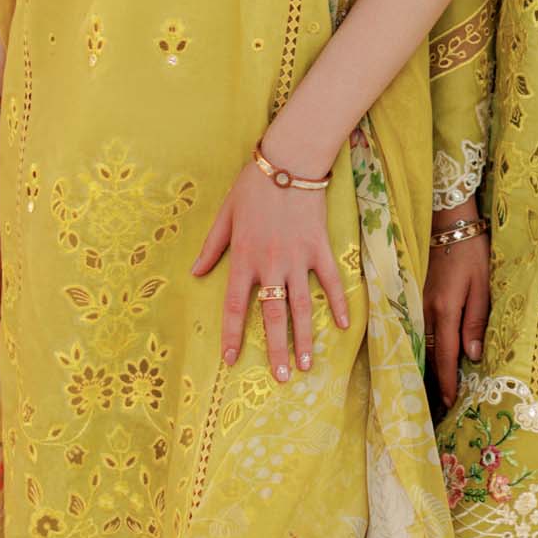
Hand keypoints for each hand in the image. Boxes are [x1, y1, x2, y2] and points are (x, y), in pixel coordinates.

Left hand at [192, 158, 348, 380]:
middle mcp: (270, 264)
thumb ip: (212, 247)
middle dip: (275, 349)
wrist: (289, 161)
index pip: (237, 306)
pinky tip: (342, 326)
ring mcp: (298, 258)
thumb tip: (196, 273)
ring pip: (301, 306)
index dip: (234, 335)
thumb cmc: (254, 186)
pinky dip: (337, 303)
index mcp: (244, 258)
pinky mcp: (319, 248)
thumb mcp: (226, 214)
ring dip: (304, 338)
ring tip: (305, 365)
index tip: (231, 360)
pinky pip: (330, 281)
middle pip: (273, 315)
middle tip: (280, 377)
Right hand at [424, 198, 489, 410]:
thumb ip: (476, 320)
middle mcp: (427, 309)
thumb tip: (472, 355)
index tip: (451, 402)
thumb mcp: (482, 285)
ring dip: (427, 364)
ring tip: (432, 387)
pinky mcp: (417, 294)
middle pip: (428, 352)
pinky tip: (427, 355)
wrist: (449, 221)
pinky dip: (423, 345)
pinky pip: (419, 327)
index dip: (447, 380)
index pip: (444, 354)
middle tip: (440, 404)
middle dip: (433, 379)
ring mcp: (418, 301)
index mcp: (445, 309)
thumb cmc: (472, 251)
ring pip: (421, 341)